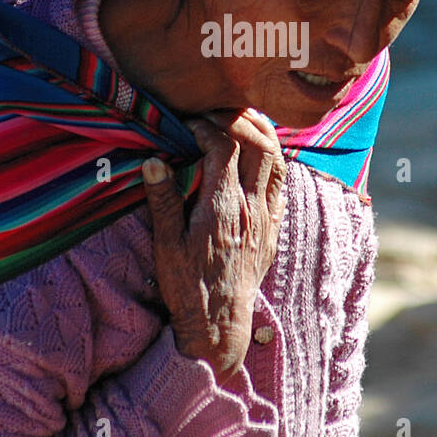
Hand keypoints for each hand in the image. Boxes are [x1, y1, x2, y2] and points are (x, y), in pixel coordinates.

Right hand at [142, 107, 286, 386]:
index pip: (223, 147)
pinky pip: (282, 183)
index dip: (206, 126)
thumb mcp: (167, 246)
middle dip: (238, 119)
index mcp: (222, 207)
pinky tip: (257, 155)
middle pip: (258, 144)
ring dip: (262, 134)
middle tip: (215, 112)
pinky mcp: (273, 227)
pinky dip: (273, 160)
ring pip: (277, 159)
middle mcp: (251, 207)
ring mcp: (267, 216)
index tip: (187, 123)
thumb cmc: (189, 287)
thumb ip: (163, 202)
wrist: (220, 324)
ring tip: (241, 121)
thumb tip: (154, 161)